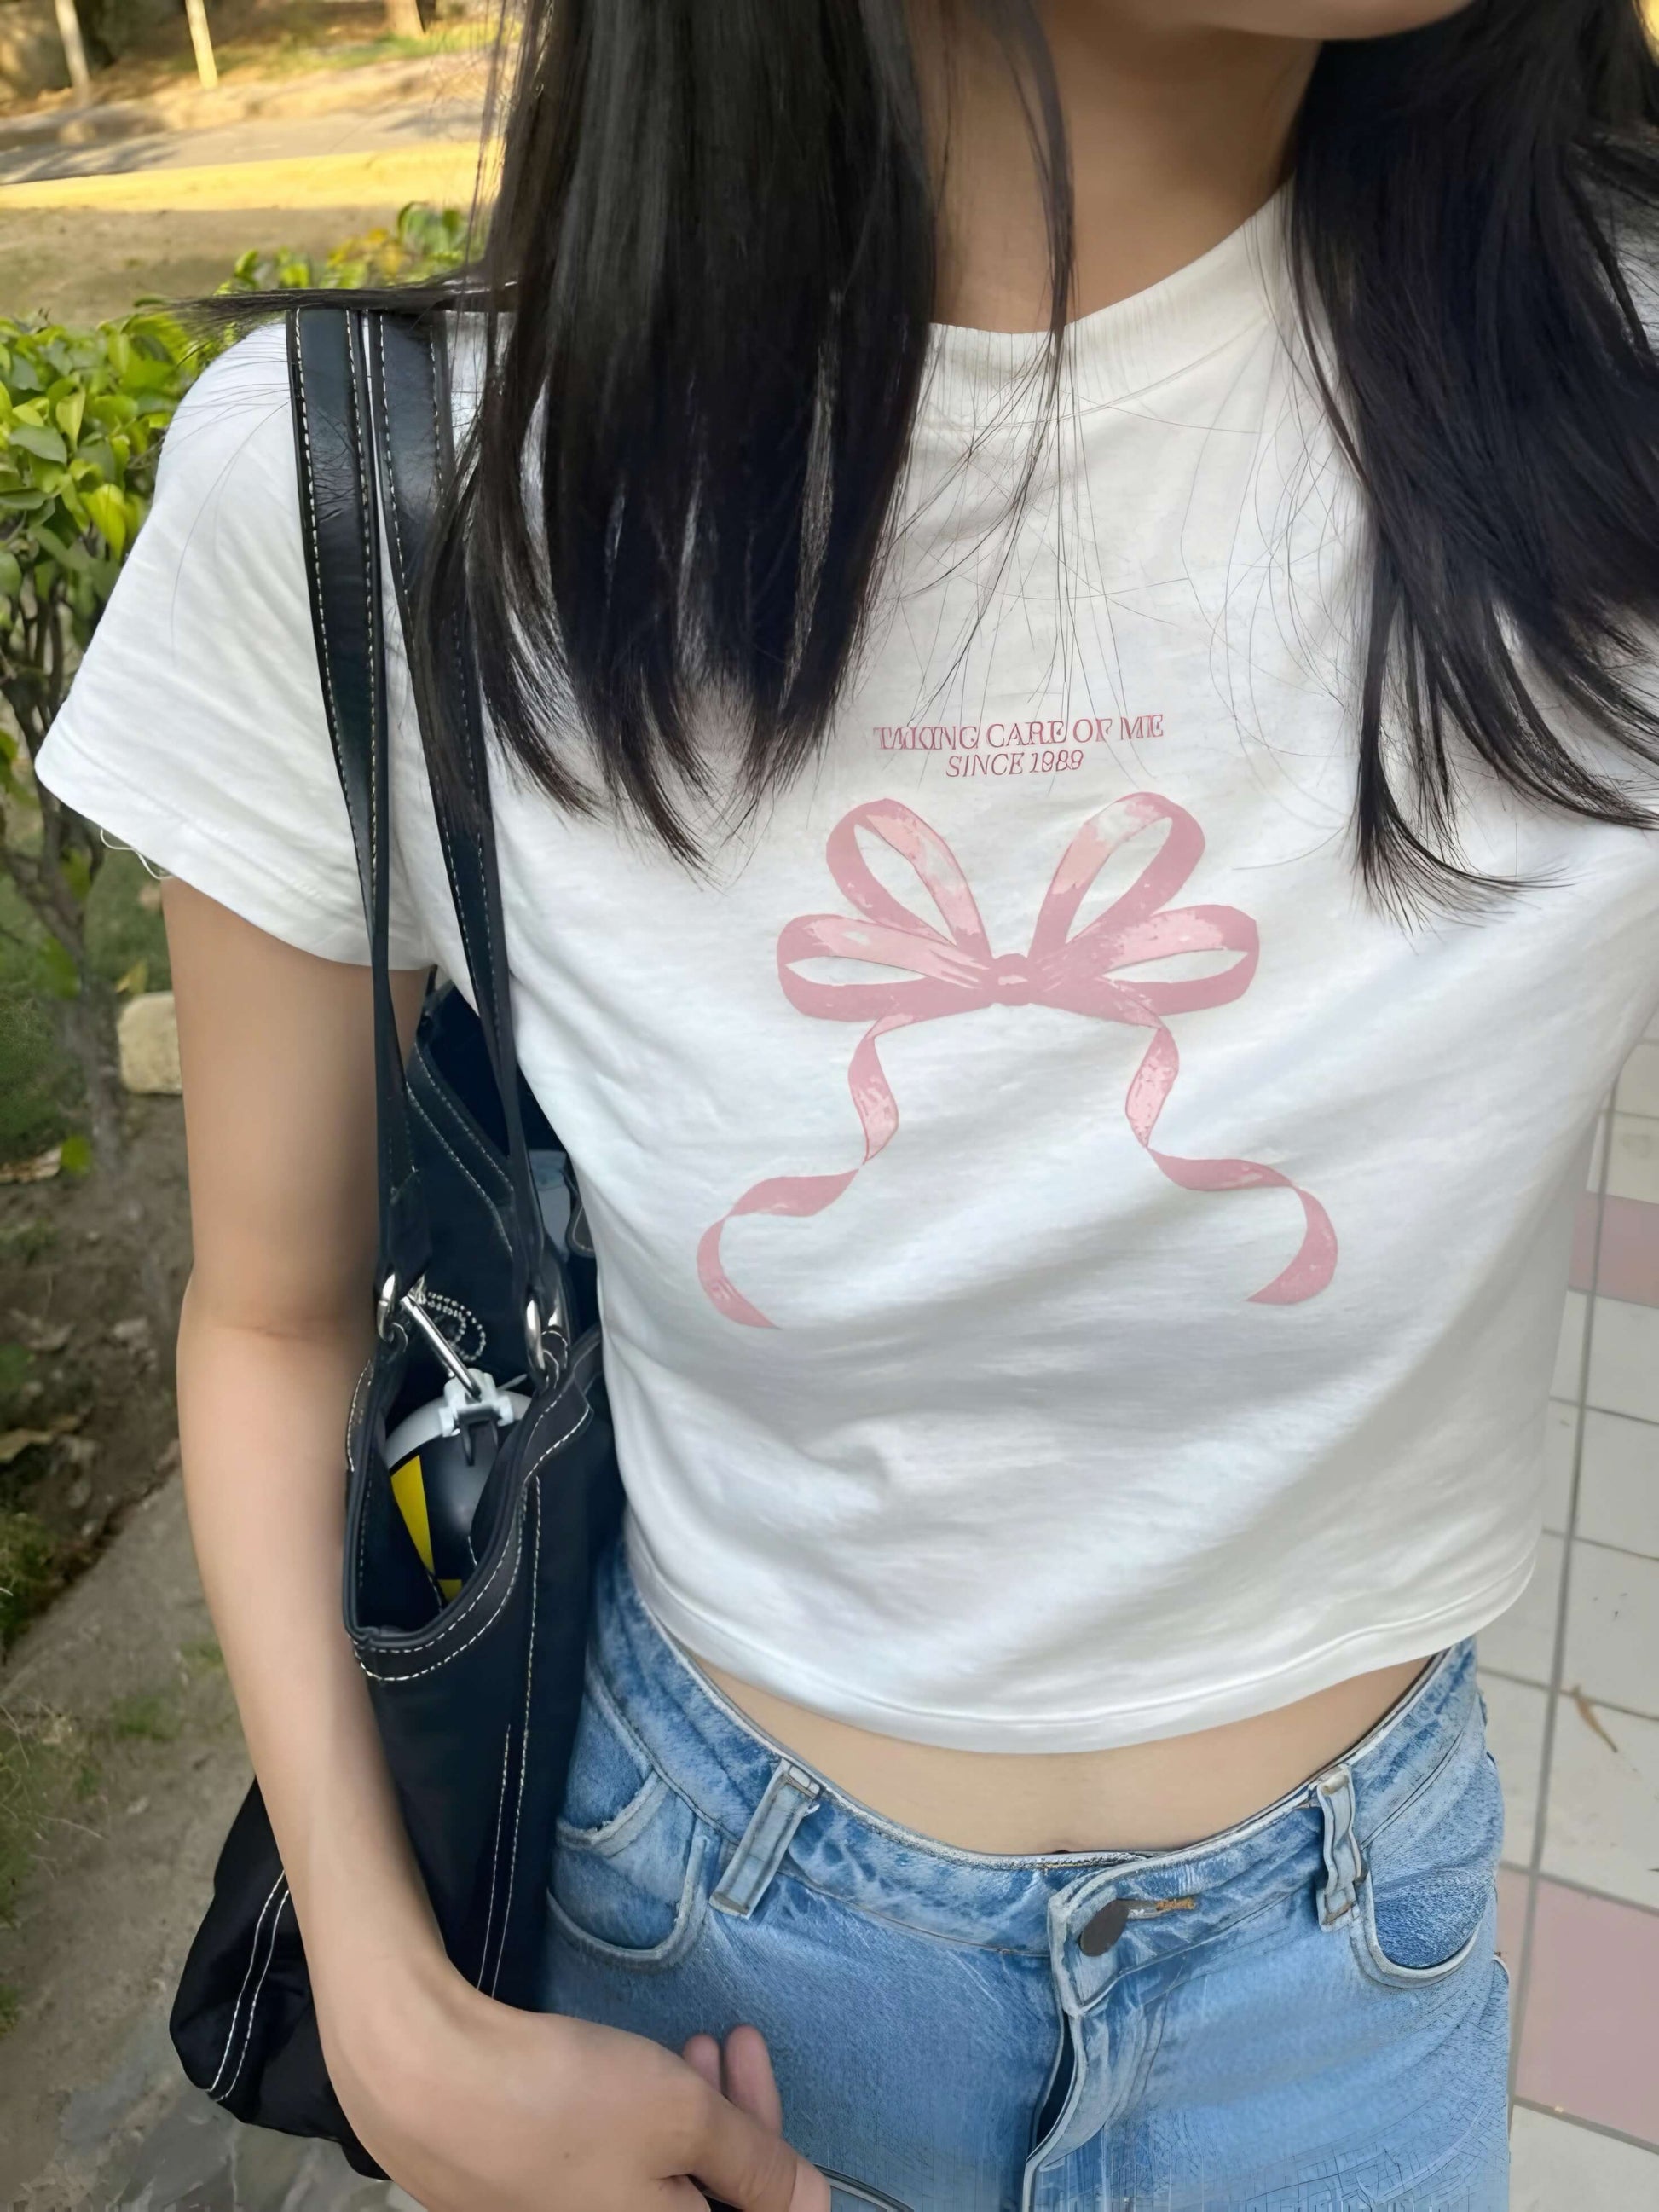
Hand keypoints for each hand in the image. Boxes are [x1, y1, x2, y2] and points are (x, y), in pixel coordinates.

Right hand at [324, 1959, 830, 2210]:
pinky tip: (630, 2071)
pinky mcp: (522, 2202)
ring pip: (654, 2179)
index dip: (771, 2146)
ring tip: (687, 2044)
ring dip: (685, 2110)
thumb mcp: (684, 2118)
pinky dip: (633, 2122)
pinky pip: (605, 2172)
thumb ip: (758, 2166)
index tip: (752, 2060)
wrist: (427, 2084)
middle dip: (730, 2118)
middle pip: (702, 2197)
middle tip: (725, 2041)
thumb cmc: (566, 2105)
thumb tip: (815, 2204)